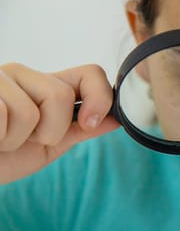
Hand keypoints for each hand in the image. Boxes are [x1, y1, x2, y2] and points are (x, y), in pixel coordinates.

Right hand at [0, 63, 118, 183]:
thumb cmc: (3, 157)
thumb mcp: (48, 146)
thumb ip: (80, 129)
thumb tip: (117, 119)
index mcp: (47, 87)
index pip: (90, 73)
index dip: (100, 97)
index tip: (89, 123)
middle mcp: (22, 75)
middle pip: (61, 95)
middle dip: (48, 131)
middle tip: (24, 139)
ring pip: (30, 110)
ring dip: (15, 139)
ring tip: (0, 139)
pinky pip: (1, 113)